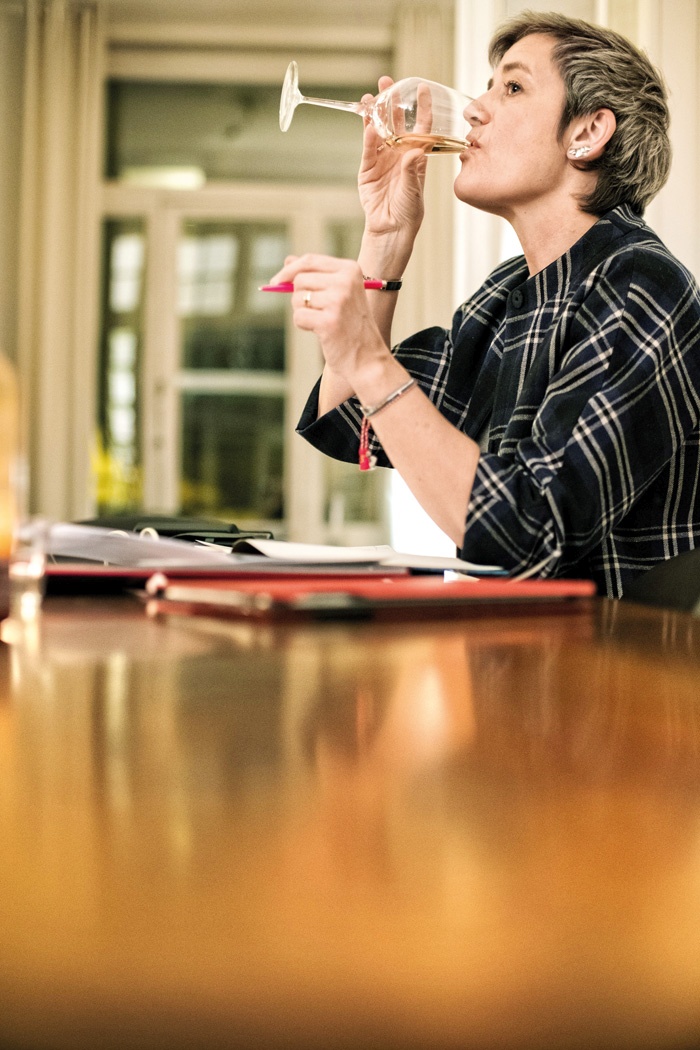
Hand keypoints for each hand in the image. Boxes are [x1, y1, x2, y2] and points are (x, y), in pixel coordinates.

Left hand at [268, 254, 392, 388]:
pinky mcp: (329, 321)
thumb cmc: (350, 324)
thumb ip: (315, 274)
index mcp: (350, 269)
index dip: (289, 270)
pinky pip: (298, 316)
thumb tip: (288, 260)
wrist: (366, 357)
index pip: (310, 260)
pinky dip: (304, 325)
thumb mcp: (338, 293)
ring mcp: (338, 301)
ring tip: (322, 321)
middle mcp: (346, 281)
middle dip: (299, 296)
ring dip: (303, 312)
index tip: (275, 282)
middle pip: (300, 279)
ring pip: (297, 298)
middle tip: (314, 311)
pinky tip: (321, 332)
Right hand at [358, 76, 427, 239]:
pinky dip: (368, 138)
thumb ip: (412, 170)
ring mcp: (382, 160)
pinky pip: (368, 149)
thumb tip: (414, 152)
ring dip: (374, 115)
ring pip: (378, 131)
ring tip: (370, 98)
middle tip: (386, 82)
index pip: (421, 126)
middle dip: (391, 102)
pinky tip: (367, 125)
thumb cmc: (409, 211)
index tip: (422, 88)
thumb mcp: (414, 190)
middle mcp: (399, 153)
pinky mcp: (368, 169)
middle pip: (395, 122)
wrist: (391, 228)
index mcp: (416, 155)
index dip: (421, 107)